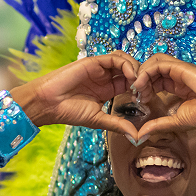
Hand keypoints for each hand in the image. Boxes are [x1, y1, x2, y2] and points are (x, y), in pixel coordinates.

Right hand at [10, 51, 139, 137]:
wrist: (48, 103)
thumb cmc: (69, 112)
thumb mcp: (98, 120)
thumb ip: (118, 125)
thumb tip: (137, 137)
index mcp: (109, 89)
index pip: (131, 83)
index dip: (141, 88)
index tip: (147, 99)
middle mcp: (106, 77)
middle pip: (131, 70)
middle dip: (142, 77)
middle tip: (147, 89)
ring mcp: (100, 68)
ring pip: (125, 61)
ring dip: (136, 69)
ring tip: (139, 83)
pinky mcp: (93, 61)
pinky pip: (114, 58)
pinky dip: (126, 64)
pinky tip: (131, 75)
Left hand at [132, 53, 195, 139]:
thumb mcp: (176, 122)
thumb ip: (158, 125)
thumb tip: (140, 135)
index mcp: (177, 85)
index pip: (155, 78)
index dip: (144, 86)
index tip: (140, 100)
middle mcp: (177, 75)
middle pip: (152, 68)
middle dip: (141, 79)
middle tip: (137, 94)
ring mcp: (179, 70)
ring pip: (154, 62)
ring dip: (142, 73)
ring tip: (138, 88)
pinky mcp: (181, 67)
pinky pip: (159, 63)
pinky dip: (146, 71)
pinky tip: (142, 84)